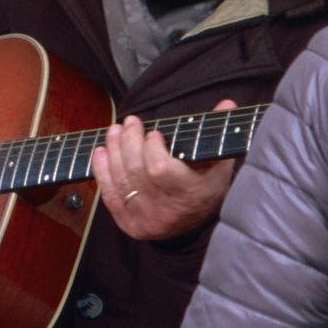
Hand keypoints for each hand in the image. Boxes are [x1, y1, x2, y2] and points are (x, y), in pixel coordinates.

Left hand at [91, 99, 237, 240]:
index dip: (152, 148)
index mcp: (191, 195)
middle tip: (130, 122)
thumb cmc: (206, 186)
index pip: (160, 169)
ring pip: (121, 181)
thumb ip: (219, 132)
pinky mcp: (129, 225)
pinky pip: (109, 195)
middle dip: (129, 141)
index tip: (154, 133)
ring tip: (114, 130)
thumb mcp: (219, 162)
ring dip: (114, 150)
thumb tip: (226, 103)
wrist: (193, 224)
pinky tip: (101, 151)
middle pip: (136, 171)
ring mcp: (146, 220)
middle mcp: (166, 211)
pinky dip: (102, 171)